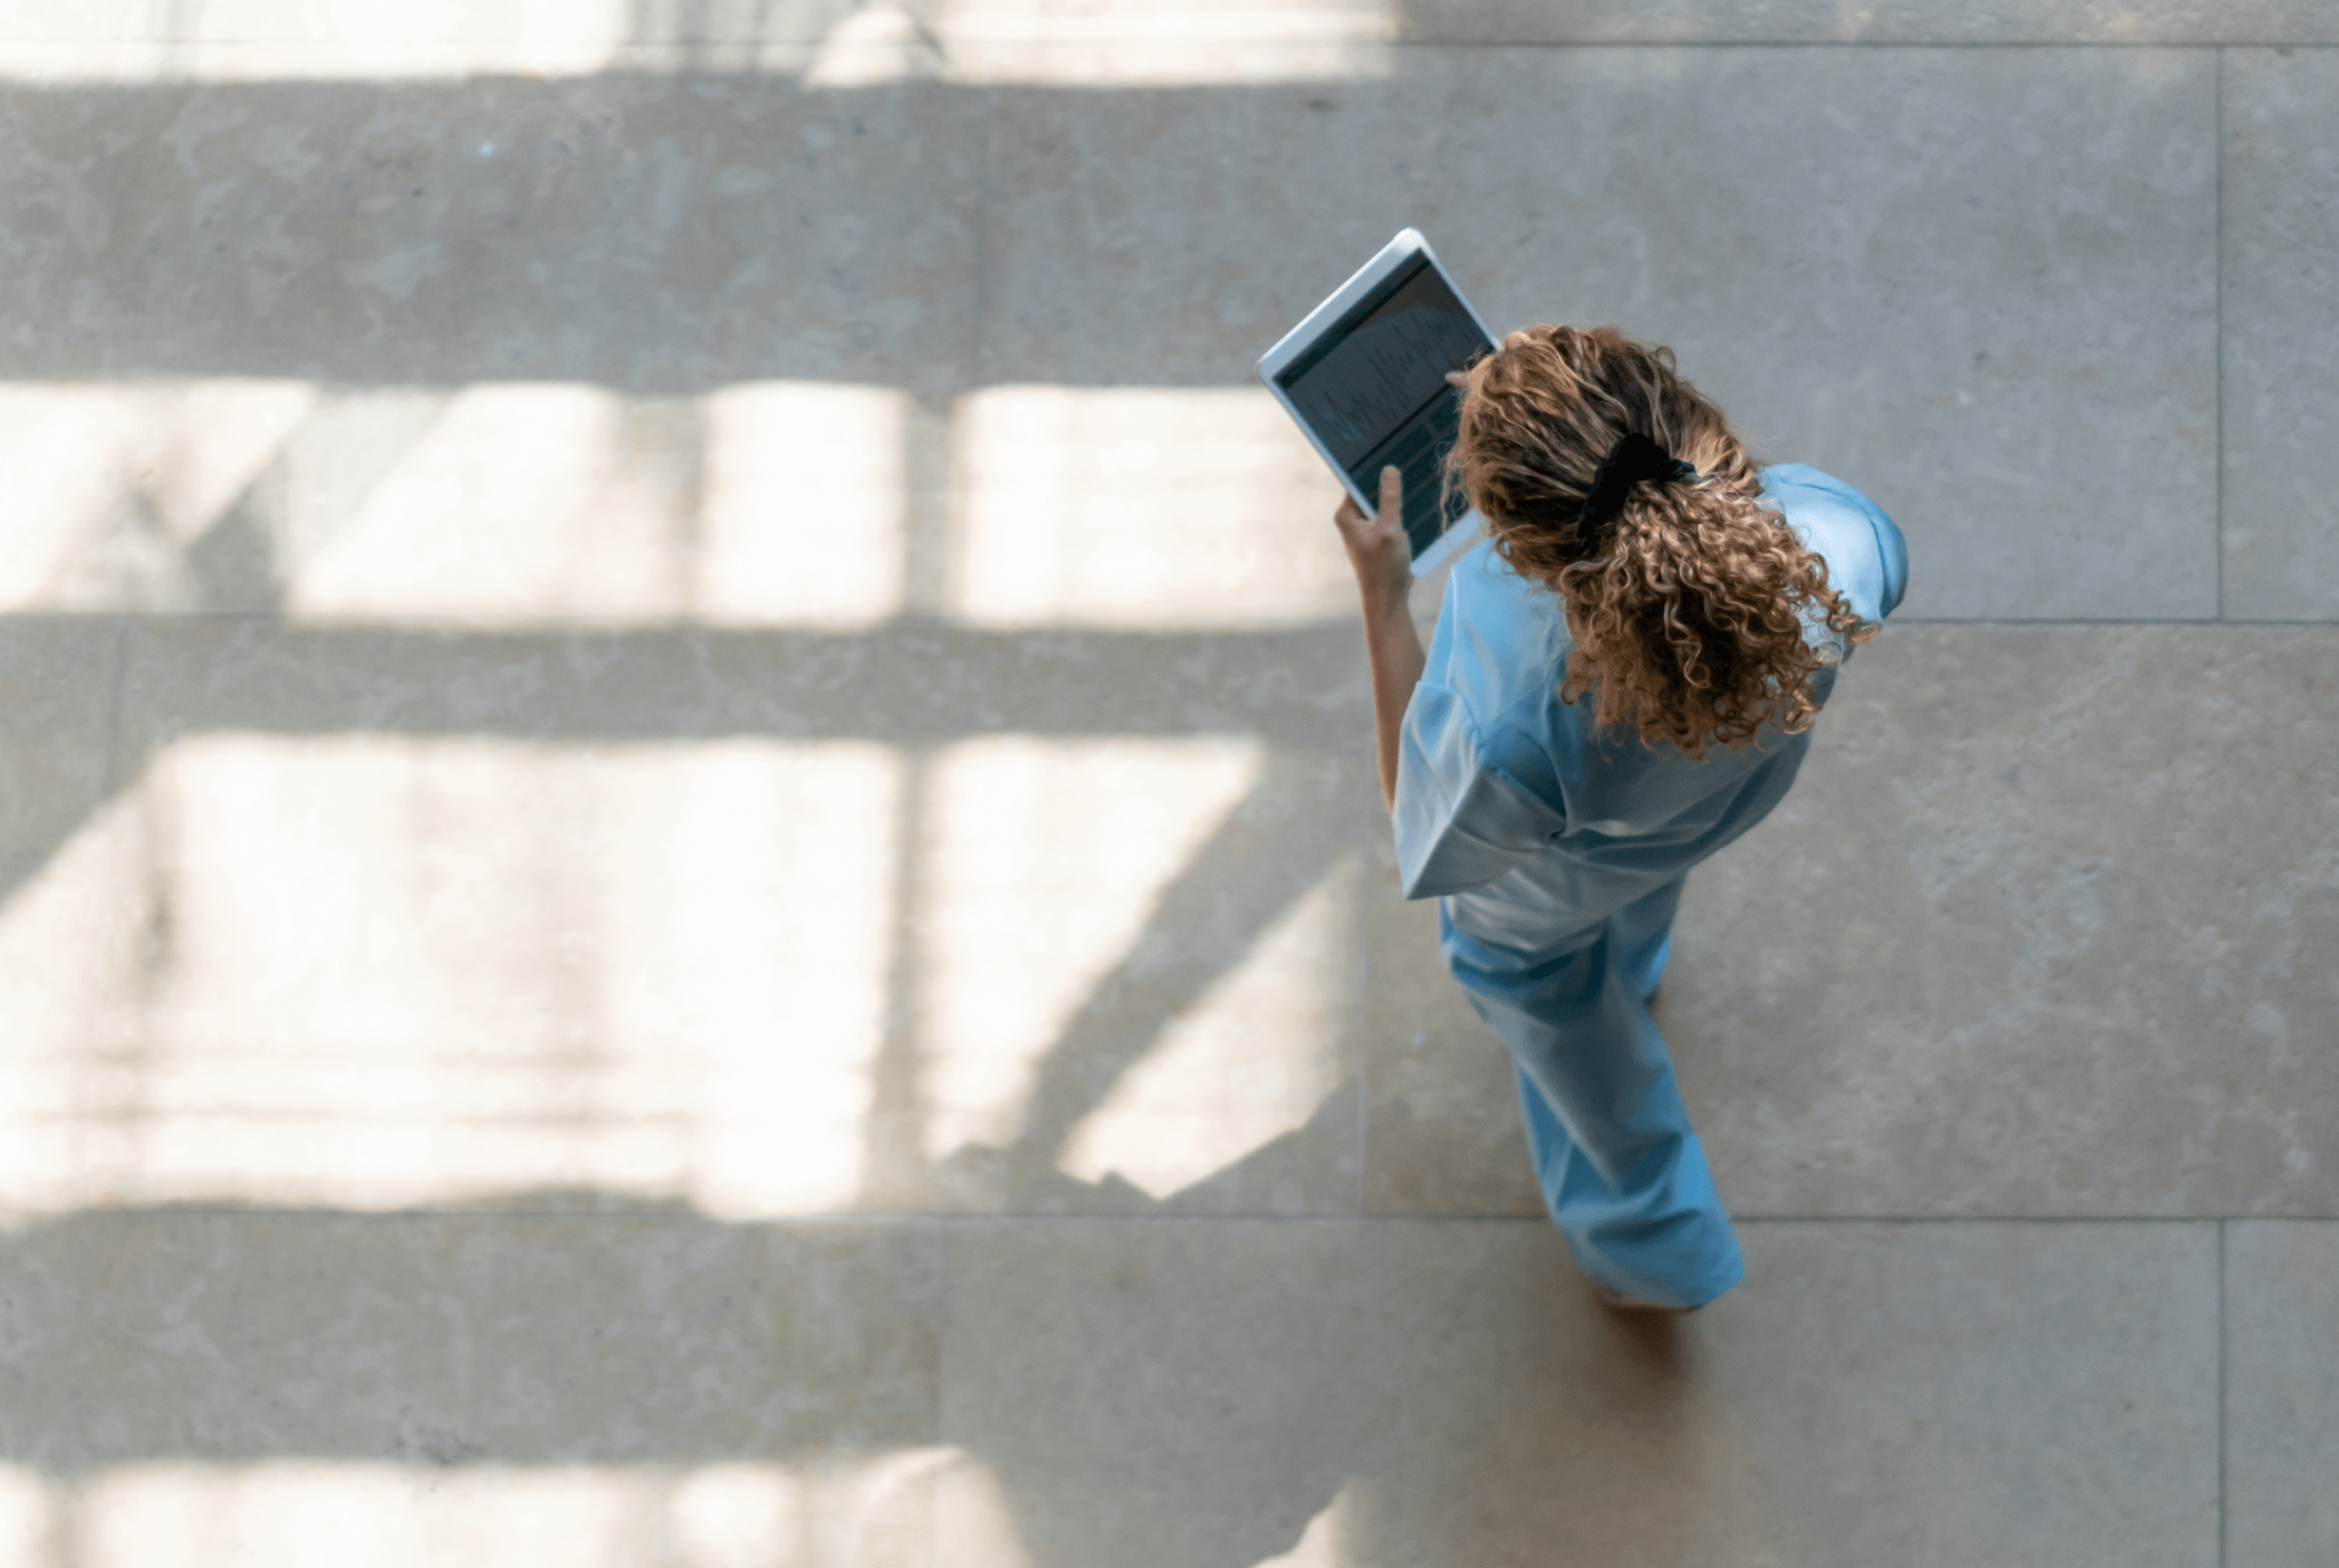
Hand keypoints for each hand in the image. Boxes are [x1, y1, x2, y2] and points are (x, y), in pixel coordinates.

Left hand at [1333, 465, 1411, 615]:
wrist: (1389, 597)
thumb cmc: (1385, 567)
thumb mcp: (1389, 530)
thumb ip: (1389, 499)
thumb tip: (1389, 469)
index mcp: (1347, 515)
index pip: (1356, 480)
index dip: (1372, 466)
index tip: (1388, 449)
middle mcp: (1352, 518)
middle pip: (1370, 489)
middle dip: (1387, 480)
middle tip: (1406, 460)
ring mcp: (1365, 527)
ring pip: (1382, 502)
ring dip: (1395, 495)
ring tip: (1413, 476)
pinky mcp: (1378, 534)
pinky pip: (1388, 514)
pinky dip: (1399, 509)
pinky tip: (1414, 500)